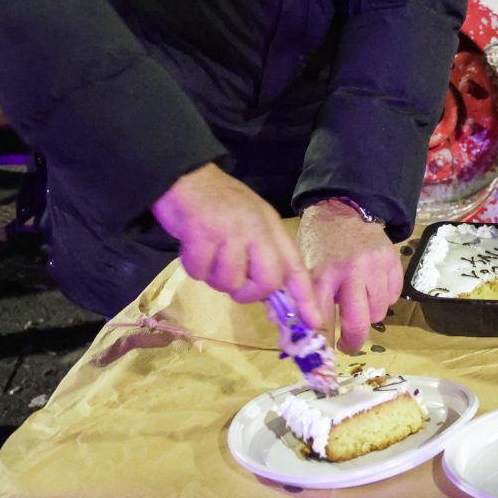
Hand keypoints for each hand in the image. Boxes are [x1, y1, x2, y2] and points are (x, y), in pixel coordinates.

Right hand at [151, 164, 318, 319]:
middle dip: (248, 293)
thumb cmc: (216, 202)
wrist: (184, 176)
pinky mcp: (203, 235)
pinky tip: (191, 247)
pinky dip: (193, 267)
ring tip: (207, 253)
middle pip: (267, 282)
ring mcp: (230, 232)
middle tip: (232, 283)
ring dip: (214, 276)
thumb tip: (268, 293)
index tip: (313, 321)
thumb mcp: (249, 220)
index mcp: (270, 226)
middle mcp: (256, 229)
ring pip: (230, 282)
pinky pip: (200, 273)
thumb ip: (261, 252)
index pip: (294, 266)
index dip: (305, 296)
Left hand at [299, 197, 401, 352]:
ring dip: (369, 315)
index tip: (325, 357)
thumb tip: (303, 338)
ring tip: (358, 303)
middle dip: (353, 342)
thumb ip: (306, 299)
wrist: (343, 209)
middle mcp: (350, 271)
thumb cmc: (319, 244)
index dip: (325, 344)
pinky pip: (394, 297)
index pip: (323, 321)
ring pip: (379, 313)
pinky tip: (372, 287)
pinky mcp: (392, 261)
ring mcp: (375, 266)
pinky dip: (384, 298)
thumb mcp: (304, 269)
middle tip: (348, 345)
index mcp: (322, 274)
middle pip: (359, 324)